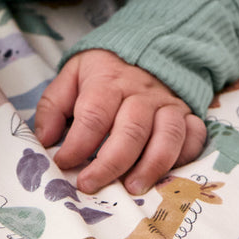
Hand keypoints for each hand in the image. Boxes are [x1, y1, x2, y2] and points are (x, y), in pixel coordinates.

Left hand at [33, 49, 206, 195]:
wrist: (146, 49)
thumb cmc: (103, 72)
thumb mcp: (71, 76)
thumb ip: (53, 106)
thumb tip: (45, 140)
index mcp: (108, 81)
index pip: (94, 115)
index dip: (77, 144)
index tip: (62, 164)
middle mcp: (142, 93)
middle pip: (130, 131)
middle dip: (109, 164)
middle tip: (89, 185)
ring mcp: (169, 104)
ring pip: (166, 137)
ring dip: (150, 166)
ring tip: (131, 189)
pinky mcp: (188, 115)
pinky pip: (193, 138)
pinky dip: (184, 158)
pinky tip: (166, 175)